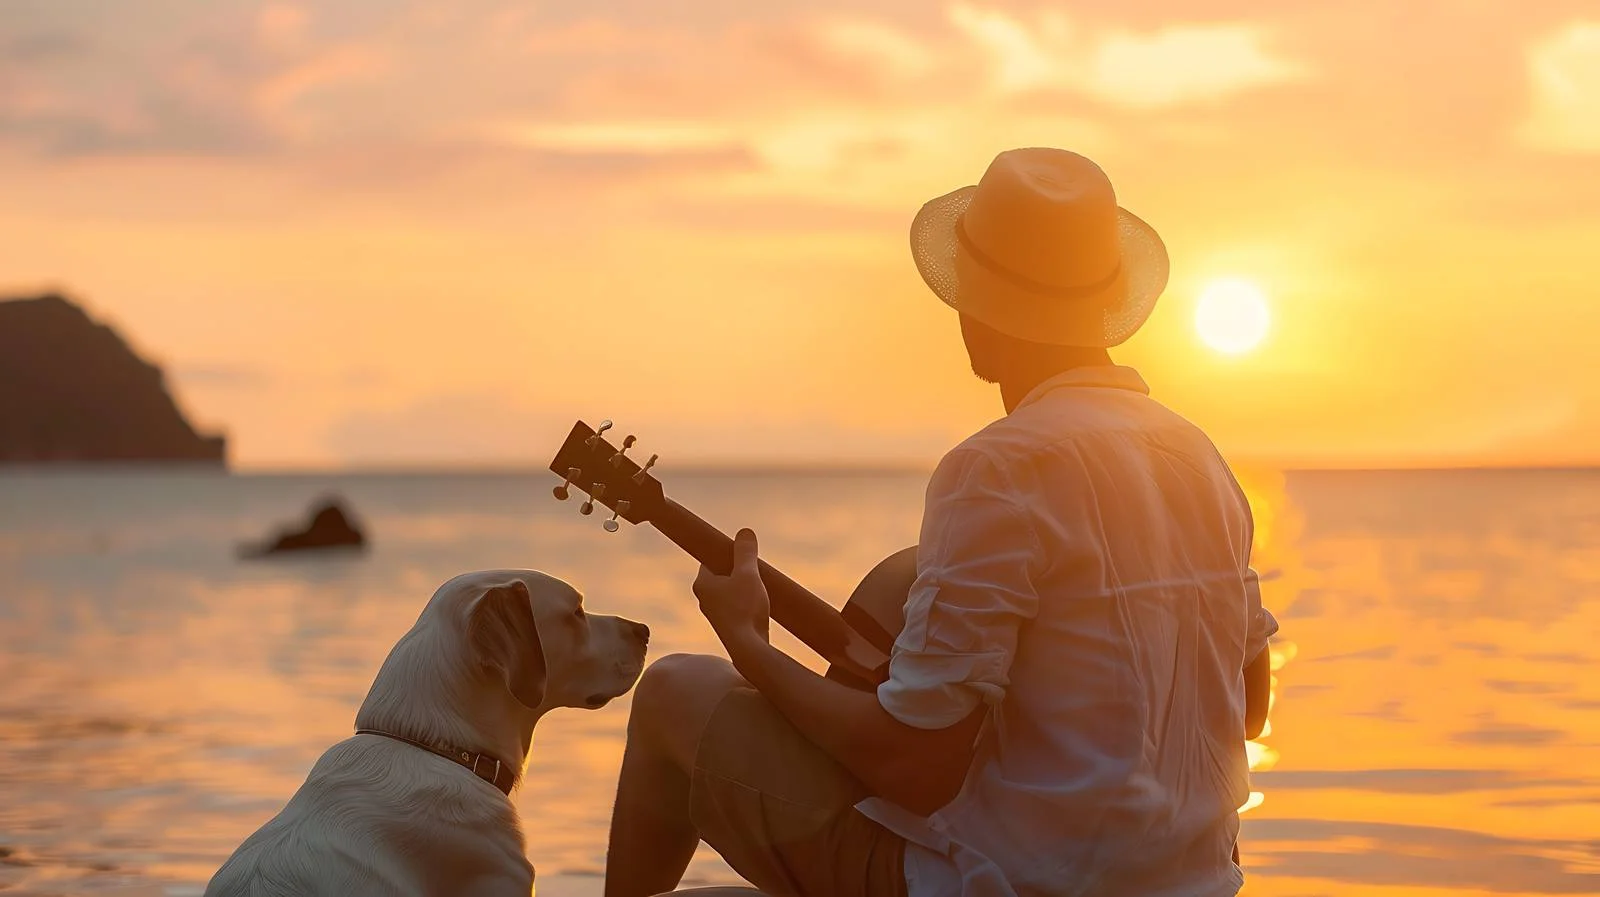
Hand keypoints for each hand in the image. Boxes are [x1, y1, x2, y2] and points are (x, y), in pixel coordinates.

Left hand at [693, 528, 770, 646]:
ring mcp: (717, 614)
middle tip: (755, 567)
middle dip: (739, 570)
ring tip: (762, 587)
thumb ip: (745, 552)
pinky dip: (749, 602)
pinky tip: (763, 604)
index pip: (710, 559)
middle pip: (722, 574)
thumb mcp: (748, 573)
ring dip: (746, 587)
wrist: (748, 648)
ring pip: (731, 592)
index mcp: (702, 583)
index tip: (742, 550)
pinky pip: (738, 606)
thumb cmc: (744, 609)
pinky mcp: (730, 626)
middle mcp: (705, 599)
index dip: (727, 552)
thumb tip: (744, 532)